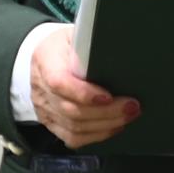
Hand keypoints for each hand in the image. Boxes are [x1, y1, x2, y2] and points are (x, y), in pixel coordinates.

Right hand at [29, 25, 138, 148]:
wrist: (43, 58)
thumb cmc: (66, 44)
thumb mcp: (75, 34)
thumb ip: (91, 44)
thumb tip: (122, 49)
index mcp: (45, 60)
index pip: (59, 82)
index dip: (83, 93)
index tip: (108, 96)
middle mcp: (41, 89)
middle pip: (71, 109)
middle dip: (106, 112)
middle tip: (132, 106)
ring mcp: (44, 109)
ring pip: (74, 127)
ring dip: (106, 125)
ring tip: (129, 115)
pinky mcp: (51, 123)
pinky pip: (72, 138)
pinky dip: (96, 136)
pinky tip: (114, 127)